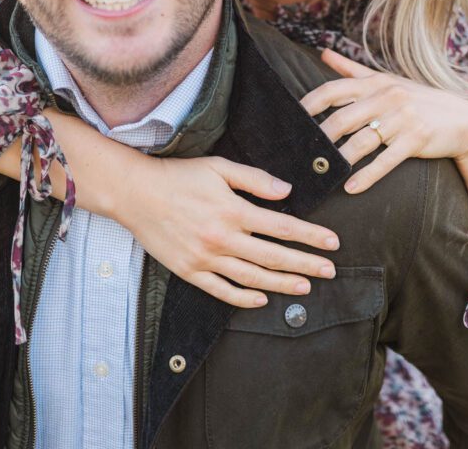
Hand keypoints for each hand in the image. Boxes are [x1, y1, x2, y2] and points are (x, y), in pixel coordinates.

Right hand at [118, 154, 339, 308]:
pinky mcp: (190, 272)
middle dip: (306, 265)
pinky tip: (262, 299)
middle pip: (274, 257)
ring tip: (305, 288)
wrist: (136, 194)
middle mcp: (222, 238)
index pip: (282, 227)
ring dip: (282, 285)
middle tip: (330, 271)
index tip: (331, 242)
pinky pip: (223, 291)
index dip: (310, 236)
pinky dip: (245, 298)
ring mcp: (206, 259)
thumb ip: (254, 179)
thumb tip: (287, 190)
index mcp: (232, 210)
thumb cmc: (178, 176)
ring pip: (253, 279)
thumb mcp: (218, 167)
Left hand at [301, 48, 467, 194]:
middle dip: (319, 137)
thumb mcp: (386, 80)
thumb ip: (352, 69)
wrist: (463, 119)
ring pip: (362, 141)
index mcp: (376, 83)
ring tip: (320, 172)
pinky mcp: (416, 140)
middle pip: (343, 118)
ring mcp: (402, 119)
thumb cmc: (418, 99)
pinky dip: (366, 176)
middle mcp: (387, 97)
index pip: (334, 89)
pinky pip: (386, 160)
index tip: (293, 117)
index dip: (311, 103)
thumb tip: (324, 53)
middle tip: (299, 152)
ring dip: (339, 159)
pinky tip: (350, 187)